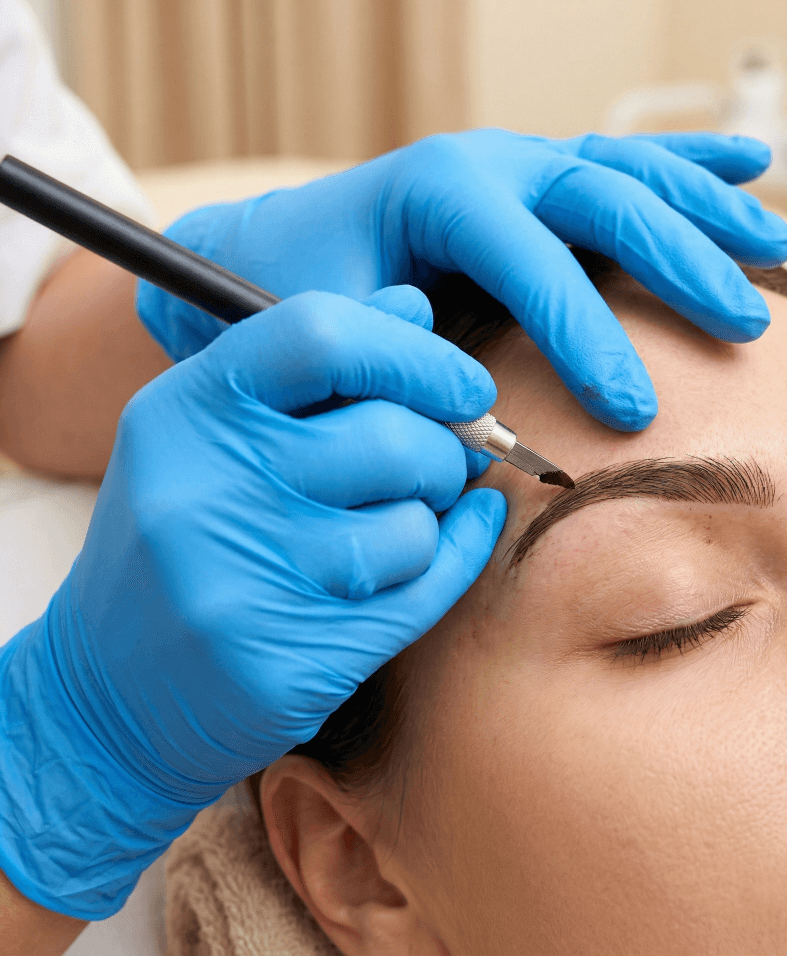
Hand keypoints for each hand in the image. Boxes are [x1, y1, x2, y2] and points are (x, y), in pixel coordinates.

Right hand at [0, 287, 505, 917]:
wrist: (111, 692)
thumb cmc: (187, 540)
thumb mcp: (221, 435)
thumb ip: (317, 365)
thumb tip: (415, 305)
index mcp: (186, 411)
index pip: (320, 333)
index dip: (415, 353)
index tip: (463, 385)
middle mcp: (201, 490)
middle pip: (388, 436)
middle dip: (446, 448)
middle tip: (447, 460)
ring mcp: (238, 583)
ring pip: (412, 524)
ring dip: (434, 518)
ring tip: (406, 520)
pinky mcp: (282, 660)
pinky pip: (420, 594)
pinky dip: (451, 562)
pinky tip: (447, 547)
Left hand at [138, 129, 786, 430]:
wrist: (277, 246)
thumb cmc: (297, 297)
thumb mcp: (322, 331)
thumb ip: (390, 368)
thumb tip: (473, 414)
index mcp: (437, 192)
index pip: (531, 260)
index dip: (585, 334)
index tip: (631, 408)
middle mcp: (490, 162)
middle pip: (604, 200)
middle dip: (678, 263)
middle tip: (741, 326)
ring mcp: (520, 162)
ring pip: (631, 170)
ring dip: (707, 208)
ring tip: (772, 250)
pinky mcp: (539, 176)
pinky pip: (626, 159)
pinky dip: (690, 162)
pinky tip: (748, 165)